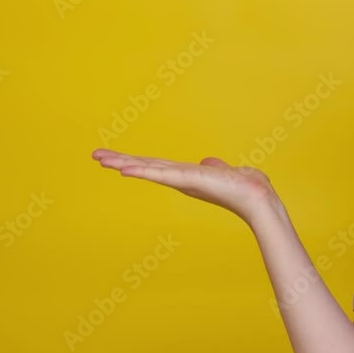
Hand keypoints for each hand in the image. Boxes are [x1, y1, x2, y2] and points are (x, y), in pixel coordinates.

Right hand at [91, 149, 278, 223]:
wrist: (258, 197)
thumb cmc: (246, 187)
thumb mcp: (226, 171)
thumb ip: (214, 166)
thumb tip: (207, 162)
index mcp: (187, 175)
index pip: (156, 165)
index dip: (135, 161)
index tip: (114, 157)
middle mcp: (181, 178)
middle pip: (145, 166)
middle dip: (120, 160)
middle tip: (96, 155)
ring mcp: (183, 180)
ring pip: (148, 169)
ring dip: (124, 163)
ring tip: (101, 158)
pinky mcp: (188, 180)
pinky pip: (161, 174)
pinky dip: (142, 171)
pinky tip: (124, 169)